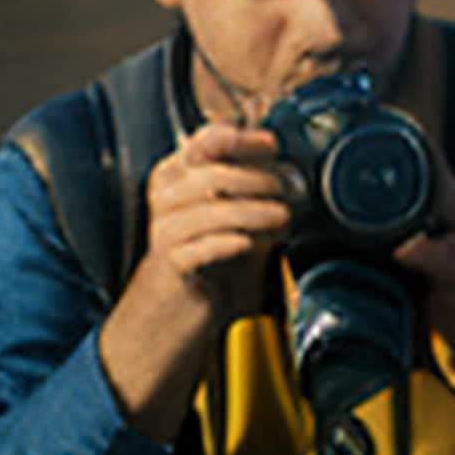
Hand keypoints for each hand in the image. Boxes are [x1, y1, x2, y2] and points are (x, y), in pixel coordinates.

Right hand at [99, 123, 289, 440]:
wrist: (172, 314)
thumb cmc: (208, 260)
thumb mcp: (232, 216)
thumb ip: (252, 189)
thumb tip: (290, 171)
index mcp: (177, 175)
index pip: (205, 141)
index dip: (241, 139)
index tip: (272, 145)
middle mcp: (166, 197)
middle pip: (211, 173)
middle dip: (256, 178)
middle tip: (286, 189)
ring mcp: (164, 230)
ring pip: (209, 208)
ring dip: (251, 210)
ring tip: (281, 216)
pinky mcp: (169, 265)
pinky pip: (198, 246)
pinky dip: (226, 241)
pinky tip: (247, 244)